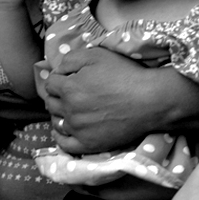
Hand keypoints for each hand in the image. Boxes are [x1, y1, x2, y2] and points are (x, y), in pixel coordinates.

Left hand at [39, 47, 157, 154]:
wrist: (149, 100)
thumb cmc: (124, 74)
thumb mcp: (96, 55)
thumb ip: (70, 59)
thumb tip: (56, 71)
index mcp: (69, 88)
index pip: (49, 84)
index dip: (59, 79)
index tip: (69, 78)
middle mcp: (69, 110)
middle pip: (51, 103)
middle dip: (57, 96)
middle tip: (70, 93)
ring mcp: (78, 130)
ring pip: (56, 122)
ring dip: (60, 114)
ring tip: (71, 110)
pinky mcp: (88, 144)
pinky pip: (64, 144)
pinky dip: (61, 137)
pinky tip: (66, 130)